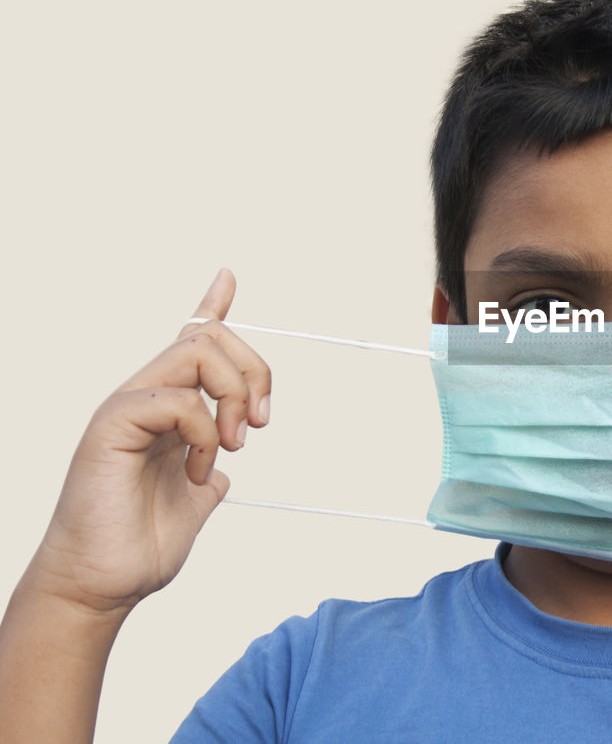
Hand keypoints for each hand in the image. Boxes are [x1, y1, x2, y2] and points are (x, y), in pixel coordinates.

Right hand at [29, 269, 270, 614]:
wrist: (102, 584)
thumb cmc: (136, 547)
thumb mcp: (192, 503)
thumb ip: (205, 478)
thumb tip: (219, 478)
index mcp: (165, 411)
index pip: (187, 343)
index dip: (210, 307)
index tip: (228, 278)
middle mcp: (145, 400)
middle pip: (209, 338)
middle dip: (253, 372)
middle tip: (259, 427)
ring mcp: (127, 408)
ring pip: (196, 353)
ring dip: (234, 396)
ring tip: (233, 446)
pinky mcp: (114, 424)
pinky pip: (178, 399)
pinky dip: (205, 432)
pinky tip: (197, 468)